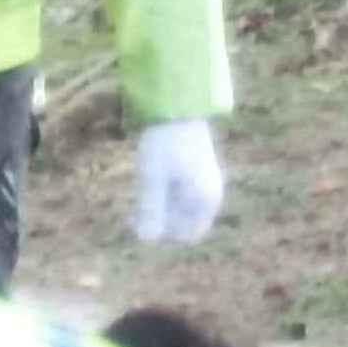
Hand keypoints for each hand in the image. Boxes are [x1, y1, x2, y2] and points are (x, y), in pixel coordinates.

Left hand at [132, 119, 224, 245]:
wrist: (177, 105)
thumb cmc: (164, 142)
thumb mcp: (153, 177)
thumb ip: (151, 209)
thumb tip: (146, 241)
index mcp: (206, 200)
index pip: (187, 236)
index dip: (164, 234)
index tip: (141, 220)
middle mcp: (210, 195)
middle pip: (183, 223)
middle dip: (161, 221)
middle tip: (137, 204)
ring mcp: (205, 184)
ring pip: (180, 210)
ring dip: (161, 207)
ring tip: (145, 185)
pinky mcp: (196, 174)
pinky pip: (180, 196)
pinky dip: (165, 194)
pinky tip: (151, 178)